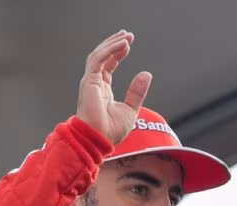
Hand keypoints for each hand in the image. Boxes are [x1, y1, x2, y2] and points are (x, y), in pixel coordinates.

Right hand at [77, 30, 151, 144]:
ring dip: (112, 44)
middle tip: (128, 34)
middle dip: (114, 43)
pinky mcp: (89, 82)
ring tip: (126, 37)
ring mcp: (90, 82)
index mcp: (102, 89)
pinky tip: (122, 45)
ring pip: (99, 55)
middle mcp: (94, 83)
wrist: (99, 140)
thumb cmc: (111, 131)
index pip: (108, 64)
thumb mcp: (130, 109)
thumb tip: (147, 74)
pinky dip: (109, 50)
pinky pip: (98, 60)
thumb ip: (137, 92)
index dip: (117, 52)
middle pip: (102, 56)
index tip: (128, 44)